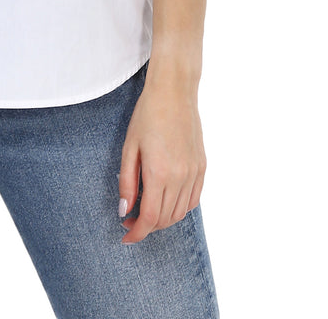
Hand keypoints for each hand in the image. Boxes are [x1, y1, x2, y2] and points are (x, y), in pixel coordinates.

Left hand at [118, 75, 205, 244]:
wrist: (174, 91)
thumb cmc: (147, 115)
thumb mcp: (129, 147)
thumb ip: (127, 181)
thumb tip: (125, 210)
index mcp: (160, 172)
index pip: (150, 218)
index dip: (137, 232)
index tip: (125, 236)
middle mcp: (181, 177)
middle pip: (165, 219)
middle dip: (146, 227)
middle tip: (130, 220)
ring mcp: (195, 173)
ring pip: (180, 213)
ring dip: (162, 220)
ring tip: (145, 211)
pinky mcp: (202, 167)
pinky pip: (193, 200)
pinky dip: (179, 208)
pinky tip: (166, 201)